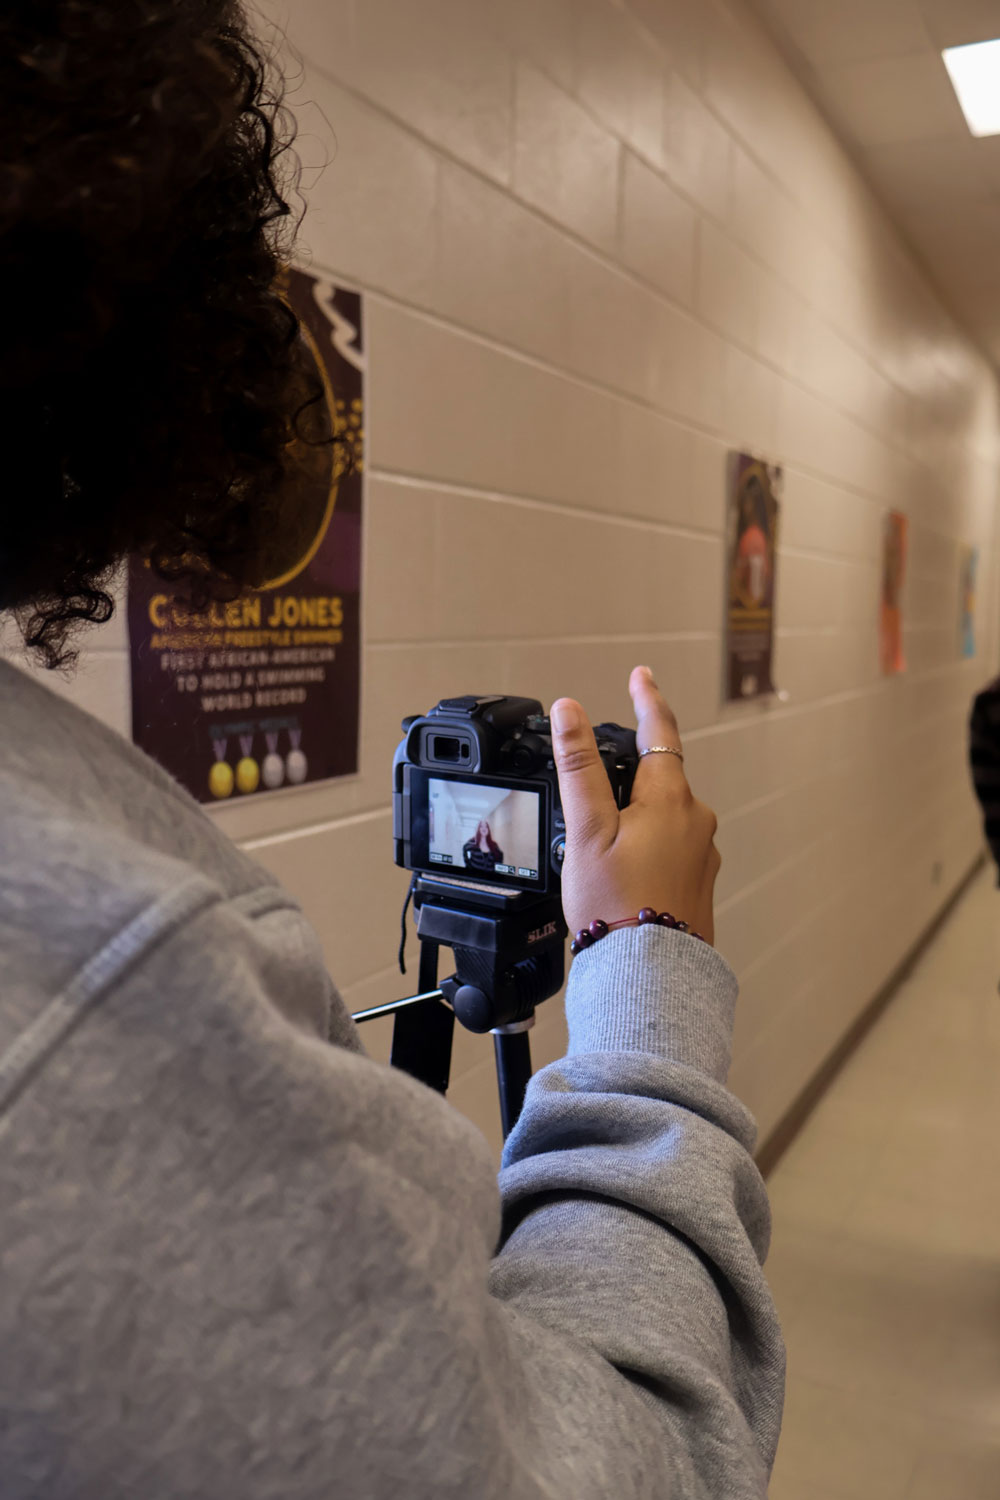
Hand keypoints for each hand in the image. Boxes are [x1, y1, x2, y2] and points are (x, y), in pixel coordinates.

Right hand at [551, 667, 720, 943]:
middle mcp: (696, 820)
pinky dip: (645, 848)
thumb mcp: (586, 828)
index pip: (659, 730)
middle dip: (628, 773)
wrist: (649, 975)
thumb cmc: (616, 905)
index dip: (646, 697)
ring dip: (635, 816)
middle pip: (660, 776)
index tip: (641, 674)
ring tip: (598, 846)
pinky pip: (670, 848)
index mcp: (671, 798)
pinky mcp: (698, 883)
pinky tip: (621, 874)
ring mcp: (702, 853)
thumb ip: (579, 765)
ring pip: (664, 815)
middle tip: (592, 790)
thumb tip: (571, 710)